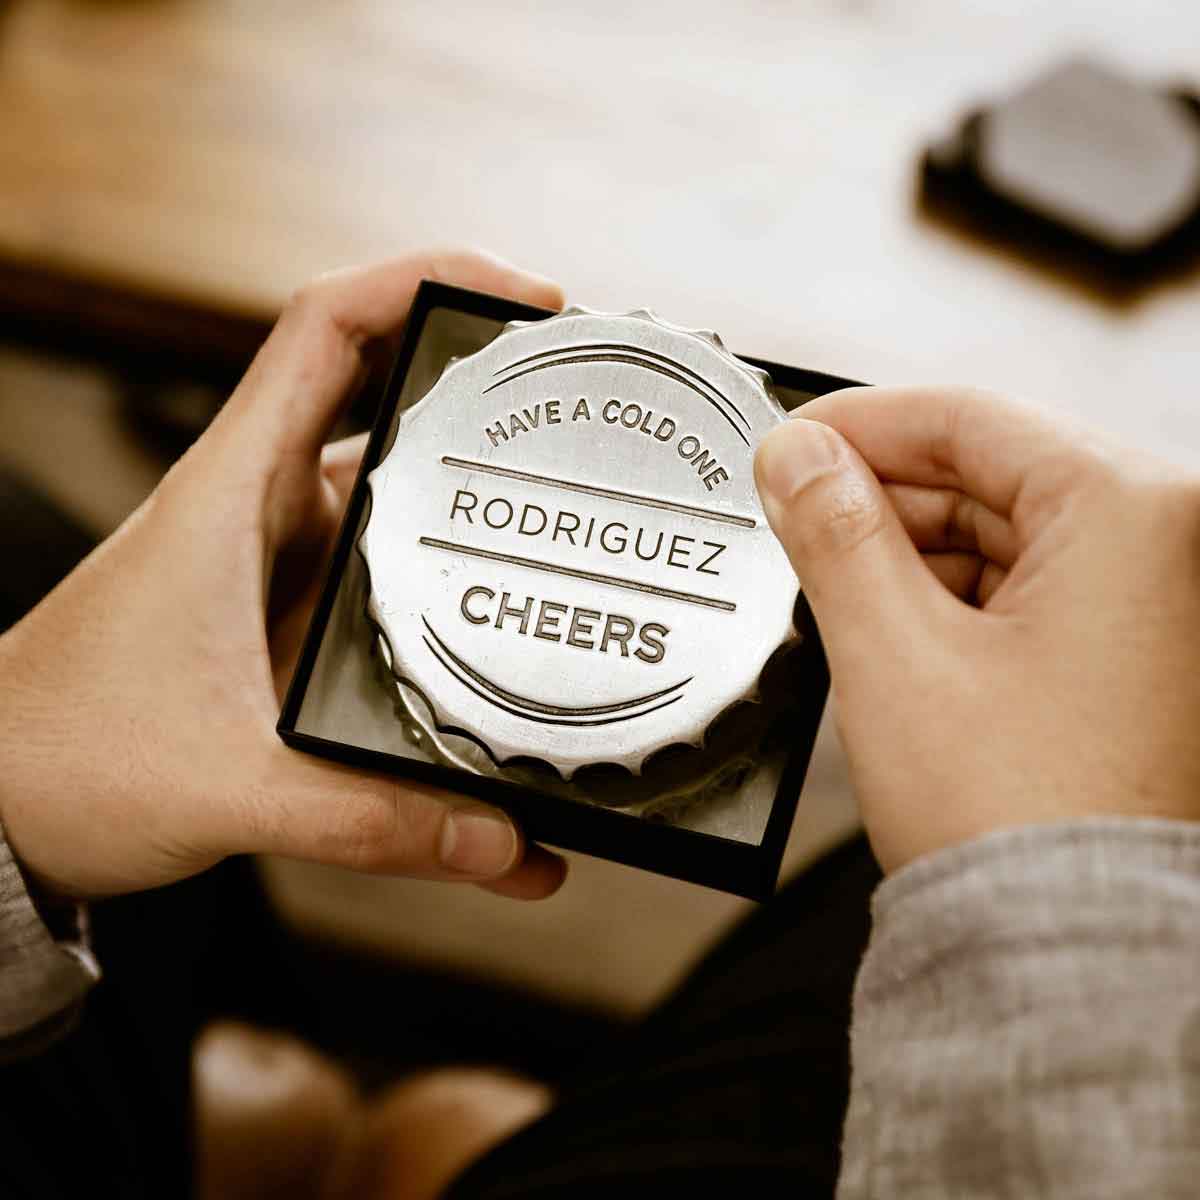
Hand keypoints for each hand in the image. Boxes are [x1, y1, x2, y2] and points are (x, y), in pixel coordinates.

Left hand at [0, 250, 566, 899]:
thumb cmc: (67, 758)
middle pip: (386, 396)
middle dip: (484, 385)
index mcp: (232, 491)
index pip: (330, 326)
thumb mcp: (228, 789)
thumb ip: (372, 821)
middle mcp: (260, 508)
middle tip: (573, 406)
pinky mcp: (289, 616)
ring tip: (566, 509)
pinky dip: (448, 583)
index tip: (523, 294)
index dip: (429, 278)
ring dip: (473, 490)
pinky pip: (386, 573)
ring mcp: (280, 561)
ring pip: (395, 491)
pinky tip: (501, 633)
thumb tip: (503, 843)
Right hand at [754, 387, 1199, 872]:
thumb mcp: (893, 651)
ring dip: (909, 552)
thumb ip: (834, 532)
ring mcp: (1153, 603)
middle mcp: (1165, 545)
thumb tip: (794, 456)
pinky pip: (1023, 587)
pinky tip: (891, 630)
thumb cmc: (1010, 816)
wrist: (1065, 954)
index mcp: (1131, 515)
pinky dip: (949, 595)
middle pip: (987, 471)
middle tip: (792, 524)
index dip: (858, 424)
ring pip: (1001, 530)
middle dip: (879, 498)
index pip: (968, 418)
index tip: (785, 446)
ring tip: (834, 595)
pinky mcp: (1128, 653)